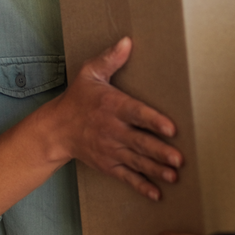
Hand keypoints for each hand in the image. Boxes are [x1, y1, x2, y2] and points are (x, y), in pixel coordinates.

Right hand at [43, 37, 182, 200]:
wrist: (56, 129)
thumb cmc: (78, 99)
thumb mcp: (90, 74)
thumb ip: (110, 59)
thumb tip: (127, 40)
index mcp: (113, 107)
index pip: (137, 114)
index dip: (154, 121)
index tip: (171, 128)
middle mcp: (113, 130)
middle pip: (140, 142)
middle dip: (160, 152)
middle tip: (179, 159)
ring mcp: (111, 150)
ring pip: (137, 161)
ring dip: (156, 170)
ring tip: (174, 176)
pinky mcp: (108, 164)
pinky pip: (126, 177)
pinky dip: (141, 186)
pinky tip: (156, 193)